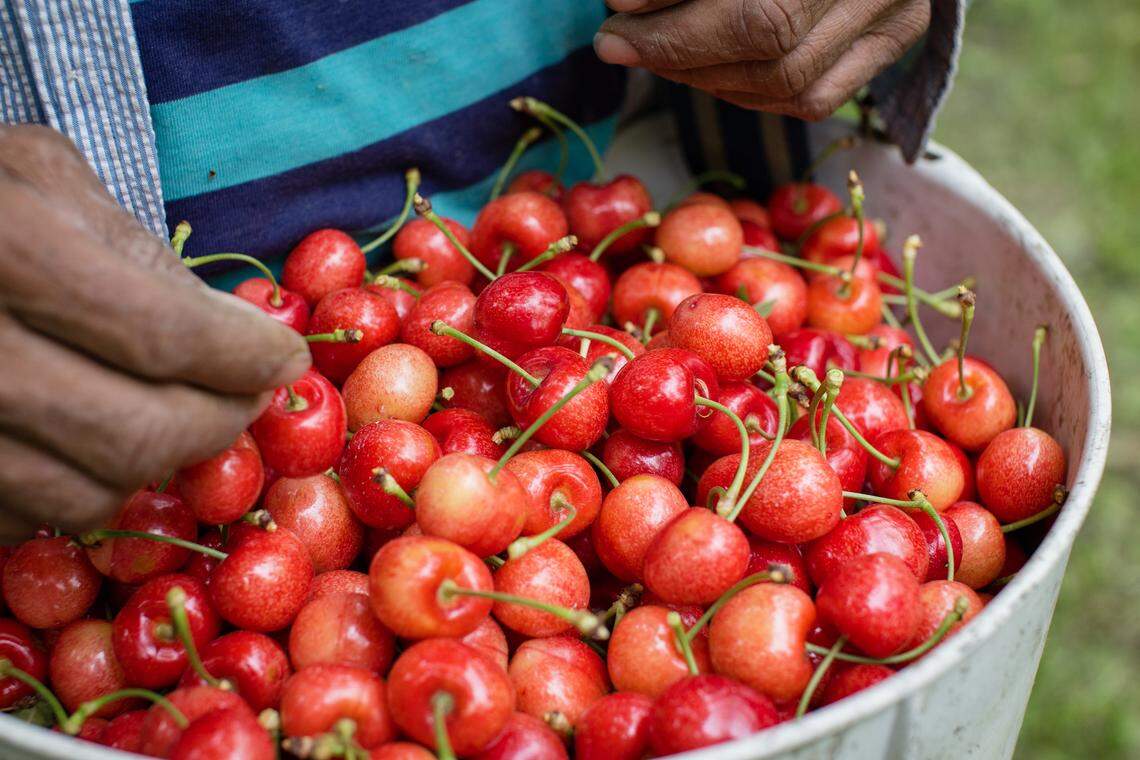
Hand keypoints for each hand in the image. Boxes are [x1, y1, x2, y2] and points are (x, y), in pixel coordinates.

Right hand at [0, 125, 309, 540]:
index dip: (244, 359)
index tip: (285, 359)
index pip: (164, 336)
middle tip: (247, 397)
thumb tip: (237, 332)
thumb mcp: (40, 176)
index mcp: (5, 246)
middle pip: (134, 434)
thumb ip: (139, 252)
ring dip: (151, 464)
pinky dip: (71, 488)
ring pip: (84, 494)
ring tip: (171, 415)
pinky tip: (81, 439)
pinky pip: (18, 519)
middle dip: (217, 422)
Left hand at [596, 0, 930, 120]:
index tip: (616, 2)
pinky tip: (704, 72)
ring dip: (702, 75)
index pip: (760, 4)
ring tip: (652, 50)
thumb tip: (623, 2)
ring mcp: (899, 8)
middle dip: (676, 46)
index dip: (675, 7)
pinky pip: (813, 98)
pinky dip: (747, 93)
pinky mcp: (897, 38)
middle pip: (770, 34)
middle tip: (616, 38)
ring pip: (788, 79)